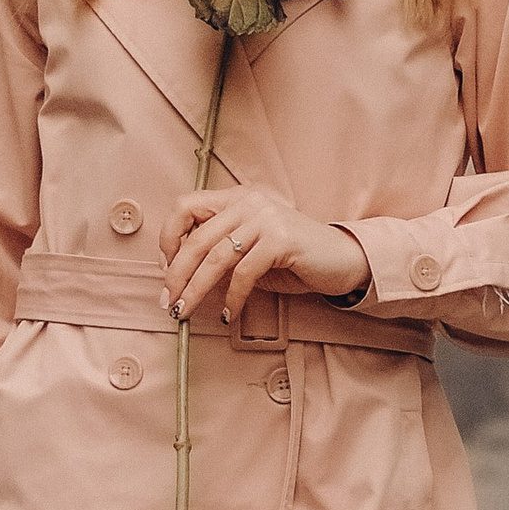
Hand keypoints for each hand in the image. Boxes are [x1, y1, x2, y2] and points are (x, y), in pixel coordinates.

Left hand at [163, 183, 366, 323]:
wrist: (342, 260)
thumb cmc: (293, 258)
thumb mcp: (250, 248)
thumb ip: (220, 250)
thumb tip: (179, 274)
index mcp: (238, 197)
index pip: (186, 206)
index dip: (169, 238)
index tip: (166, 269)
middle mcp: (250, 200)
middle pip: (197, 238)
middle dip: (177, 274)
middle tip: (169, 301)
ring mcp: (266, 217)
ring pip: (215, 257)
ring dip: (196, 290)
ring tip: (186, 311)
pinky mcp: (281, 239)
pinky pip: (244, 273)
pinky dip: (232, 297)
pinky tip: (229, 313)